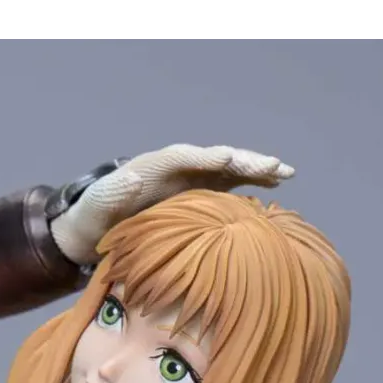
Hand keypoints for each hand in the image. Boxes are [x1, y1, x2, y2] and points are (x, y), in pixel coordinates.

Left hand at [49, 144, 293, 266]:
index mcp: (156, 165)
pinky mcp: (200, 193)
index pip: (186, 157)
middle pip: (216, 158)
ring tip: (285, 172)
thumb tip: (131, 176)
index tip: (230, 159)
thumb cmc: (97, 216)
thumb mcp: (99, 204)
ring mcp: (192, 178)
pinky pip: (231, 184)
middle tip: (273, 165)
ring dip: (257, 169)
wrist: (100, 225)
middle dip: (244, 160)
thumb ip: (113, 191)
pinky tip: (277, 185)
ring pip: (230, 169)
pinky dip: (253, 182)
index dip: (208, 157)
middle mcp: (179, 167)